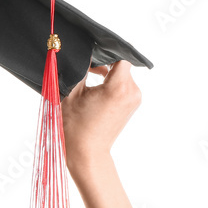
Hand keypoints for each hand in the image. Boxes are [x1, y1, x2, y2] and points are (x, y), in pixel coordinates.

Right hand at [61, 60, 140, 178]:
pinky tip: (96, 94)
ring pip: (123, 76)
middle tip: (87, 72)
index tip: (92, 59)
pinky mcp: (131, 106)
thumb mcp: (73, 92)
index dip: (106, 55)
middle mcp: (132, 92)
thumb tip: (84, 55)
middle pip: (121, 67)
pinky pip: (124, 87)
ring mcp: (134, 100)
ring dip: (108, 76)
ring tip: (90, 85)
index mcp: (118, 87)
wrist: (86, 152)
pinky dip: (112, 86)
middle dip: (105, 66)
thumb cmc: (76, 127)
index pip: (119, 58)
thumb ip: (81, 70)